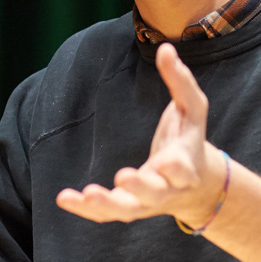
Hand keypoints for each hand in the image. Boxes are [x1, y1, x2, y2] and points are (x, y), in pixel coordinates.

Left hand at [56, 43, 227, 226]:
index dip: (177, 167)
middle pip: (155, 192)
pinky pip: (106, 214)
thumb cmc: (189, 138)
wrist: (195, 186)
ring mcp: (147, 203)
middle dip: (141, 187)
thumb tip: (166, 48)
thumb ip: (181, 81)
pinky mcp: (129, 208)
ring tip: (86, 195)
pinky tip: (65, 199)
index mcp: (186, 165)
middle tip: (123, 177)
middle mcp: (167, 188)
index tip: (167, 161)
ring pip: (127, 209)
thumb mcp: (193, 108)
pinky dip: (86, 209)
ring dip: (107, 204)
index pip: (184, 168)